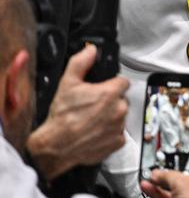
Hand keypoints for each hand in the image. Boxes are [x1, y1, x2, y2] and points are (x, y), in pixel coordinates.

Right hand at [26, 44, 128, 181]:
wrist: (56, 147)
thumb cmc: (62, 118)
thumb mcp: (67, 83)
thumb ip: (81, 62)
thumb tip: (90, 50)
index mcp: (111, 93)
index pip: (122, 81)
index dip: (112, 84)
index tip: (103, 89)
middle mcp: (120, 109)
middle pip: (122, 99)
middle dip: (111, 101)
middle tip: (94, 106)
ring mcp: (120, 126)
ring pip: (121, 116)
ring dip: (111, 116)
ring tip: (92, 120)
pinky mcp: (118, 141)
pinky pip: (119, 133)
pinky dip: (110, 132)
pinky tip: (95, 131)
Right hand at [141, 141, 188, 197]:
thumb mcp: (182, 182)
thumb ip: (168, 175)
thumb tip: (158, 173)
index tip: (182, 138)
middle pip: (187, 169)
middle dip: (171, 165)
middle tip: (159, 159)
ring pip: (176, 185)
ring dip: (161, 180)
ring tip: (148, 174)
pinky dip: (160, 193)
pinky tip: (148, 187)